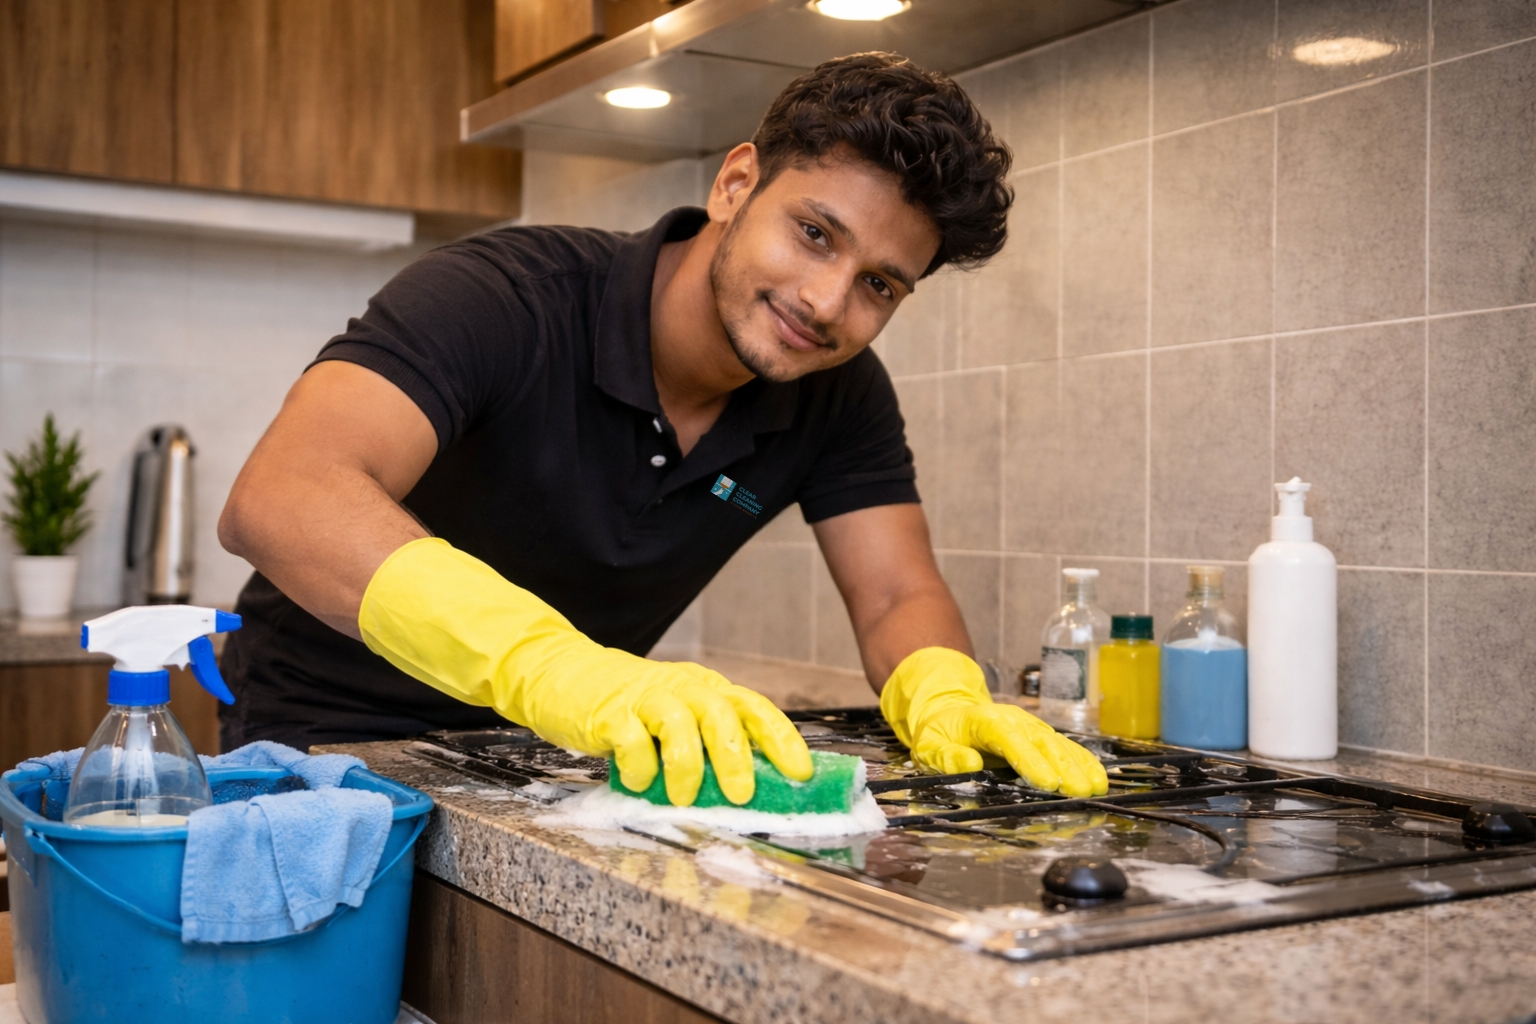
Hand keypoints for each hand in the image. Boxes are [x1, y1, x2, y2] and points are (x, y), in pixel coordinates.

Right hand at [358, 538, 811, 804]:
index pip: (754, 708)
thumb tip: (754, 793)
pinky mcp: (608, 713)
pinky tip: (640, 784)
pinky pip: (631, 740)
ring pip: (680, 725)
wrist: (559, 674)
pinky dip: (640, 766)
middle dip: (737, 758)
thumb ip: (708, 746)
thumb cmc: (626, 706)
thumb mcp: (674, 719)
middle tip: (743, 795)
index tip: (801, 773)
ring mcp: (644, 698)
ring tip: (684, 799)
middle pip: (722, 715)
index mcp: (705, 689)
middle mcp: (682, 689)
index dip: (781, 740)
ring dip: (688, 767)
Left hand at [880, 647, 1108, 797]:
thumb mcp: (928, 745)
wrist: (950, 713)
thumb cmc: (940, 733)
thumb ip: (945, 756)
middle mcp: (1014, 721)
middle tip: (1079, 792)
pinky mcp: (1040, 737)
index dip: (1031, 761)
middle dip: (1063, 767)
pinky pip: (1065, 748)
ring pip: (1058, 745)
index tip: (1047, 782)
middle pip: (1042, 743)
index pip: (1010, 740)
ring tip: (1095, 788)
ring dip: (1079, 766)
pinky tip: (1098, 777)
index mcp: (985, 722)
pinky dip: (1083, 762)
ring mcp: (1030, 728)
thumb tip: (968, 763)